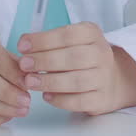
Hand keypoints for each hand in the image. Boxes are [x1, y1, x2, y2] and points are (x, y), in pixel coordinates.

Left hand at [17, 21, 135, 114]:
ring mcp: (104, 78)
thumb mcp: (71, 41)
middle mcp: (102, 54)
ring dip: (50, 81)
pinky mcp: (102, 99)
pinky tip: (46, 96)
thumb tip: (24, 45)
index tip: (23, 46)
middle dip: (44, 61)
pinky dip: (61, 100)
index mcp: (92, 34)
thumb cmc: (82, 57)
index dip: (43, 40)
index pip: (67, 34)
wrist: (112, 79)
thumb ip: (49, 42)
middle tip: (24, 64)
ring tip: (30, 81)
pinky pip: (80, 101)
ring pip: (77, 81)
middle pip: (73, 57)